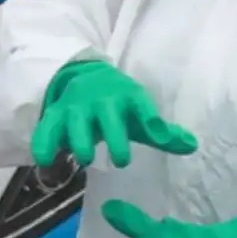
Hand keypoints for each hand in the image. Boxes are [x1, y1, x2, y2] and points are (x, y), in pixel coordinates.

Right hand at [31, 59, 198, 168]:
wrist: (85, 77)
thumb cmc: (119, 104)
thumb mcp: (140, 112)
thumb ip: (163, 133)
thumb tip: (192, 146)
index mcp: (127, 96)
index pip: (141, 105)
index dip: (150, 119)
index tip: (158, 135)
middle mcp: (101, 100)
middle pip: (107, 116)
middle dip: (113, 137)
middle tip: (121, 160)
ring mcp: (75, 107)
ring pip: (75, 123)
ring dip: (79, 141)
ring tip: (85, 158)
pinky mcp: (55, 115)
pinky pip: (46, 129)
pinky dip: (44, 143)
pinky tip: (45, 160)